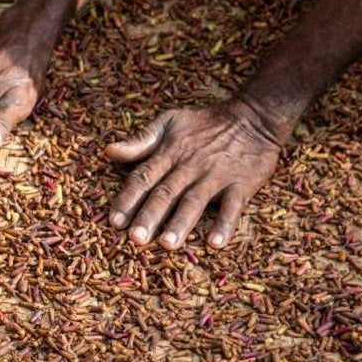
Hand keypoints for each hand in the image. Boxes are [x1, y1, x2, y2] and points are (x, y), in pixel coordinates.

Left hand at [104, 102, 280, 248]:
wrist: (253, 117)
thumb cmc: (205, 122)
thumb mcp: (169, 121)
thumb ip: (140, 140)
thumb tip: (109, 151)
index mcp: (170, 153)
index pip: (144, 177)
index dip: (128, 199)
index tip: (115, 221)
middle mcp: (190, 166)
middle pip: (166, 193)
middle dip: (149, 216)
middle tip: (135, 239)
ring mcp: (216, 175)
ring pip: (194, 201)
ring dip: (181, 223)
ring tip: (168, 244)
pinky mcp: (241, 183)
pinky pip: (232, 206)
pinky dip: (224, 224)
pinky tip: (215, 243)